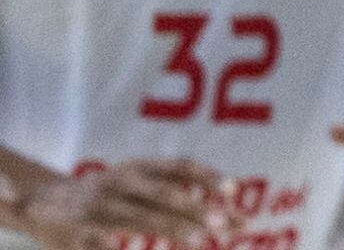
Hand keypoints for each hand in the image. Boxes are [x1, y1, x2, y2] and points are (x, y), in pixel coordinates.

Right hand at [21, 155, 225, 249]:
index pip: (179, 166)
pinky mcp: (75, 230)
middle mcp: (119, 183)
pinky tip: (131, 249)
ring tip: (199, 239)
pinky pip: (98, 239)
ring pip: (137, 216)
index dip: (207, 176)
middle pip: (163, 194)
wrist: (42, 202)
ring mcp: (97, 206)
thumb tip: (237, 216)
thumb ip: (181, 198)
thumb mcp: (140, 186)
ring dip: (170, 226)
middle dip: (195, 209)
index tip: (235, 189)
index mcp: (138, 168)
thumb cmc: (109, 195)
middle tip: (225, 224)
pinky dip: (115, 244)